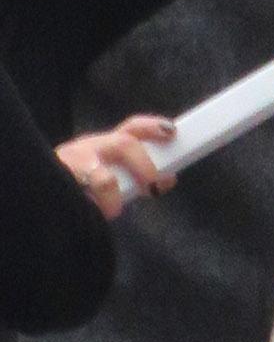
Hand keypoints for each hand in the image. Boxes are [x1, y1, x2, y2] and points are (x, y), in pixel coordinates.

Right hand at [58, 115, 175, 216]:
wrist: (35, 196)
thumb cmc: (76, 187)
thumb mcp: (107, 178)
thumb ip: (134, 177)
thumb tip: (167, 178)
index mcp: (104, 146)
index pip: (131, 129)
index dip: (152, 128)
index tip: (171, 131)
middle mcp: (90, 148)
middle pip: (123, 144)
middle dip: (145, 166)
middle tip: (155, 187)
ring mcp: (72, 163)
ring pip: (103, 178)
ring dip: (114, 196)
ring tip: (114, 210)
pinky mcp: (59, 181)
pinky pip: (83, 198)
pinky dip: (96, 208)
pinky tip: (96, 214)